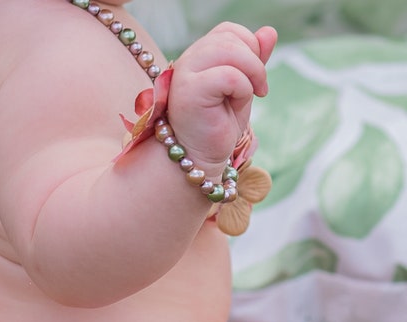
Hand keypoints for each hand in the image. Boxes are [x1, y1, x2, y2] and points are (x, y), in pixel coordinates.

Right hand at [167, 23, 276, 175]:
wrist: (200, 158)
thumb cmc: (217, 127)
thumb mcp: (242, 88)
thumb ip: (253, 60)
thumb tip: (269, 31)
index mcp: (197, 57)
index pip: (228, 31)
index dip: (249, 46)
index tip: (256, 79)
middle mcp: (187, 61)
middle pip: (230, 37)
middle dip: (254, 61)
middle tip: (259, 90)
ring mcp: (185, 75)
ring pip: (230, 50)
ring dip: (251, 73)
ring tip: (251, 96)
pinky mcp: (188, 92)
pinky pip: (229, 75)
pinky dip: (242, 89)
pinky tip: (237, 106)